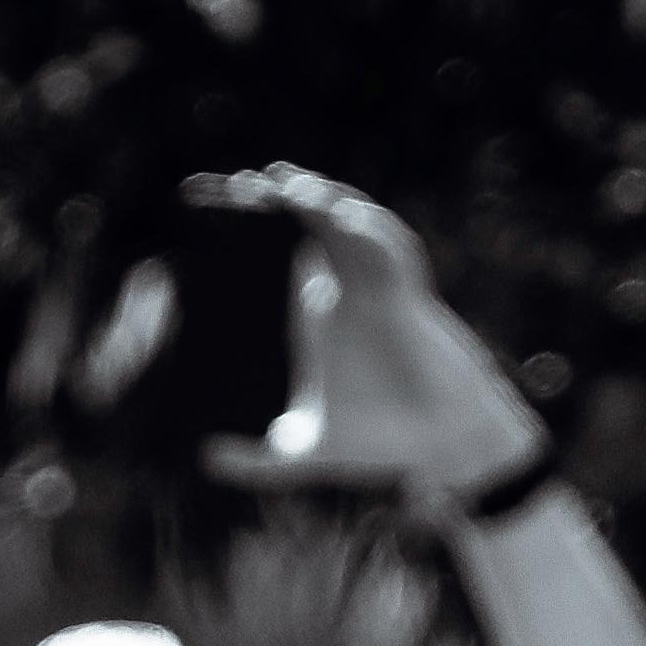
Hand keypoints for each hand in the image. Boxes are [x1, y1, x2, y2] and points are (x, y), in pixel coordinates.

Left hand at [195, 164, 545, 500]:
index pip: (287, 247)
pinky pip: (392, 255)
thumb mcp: (309, 452)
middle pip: (316, 223)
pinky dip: (371, 233)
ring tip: (288, 185)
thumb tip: (207, 460)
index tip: (221, 206)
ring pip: (353, 228)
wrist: (438, 450)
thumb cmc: (383, 443)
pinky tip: (343, 217)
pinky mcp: (410, 303)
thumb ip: (261, 461)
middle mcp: (351, 291)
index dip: (260, 221)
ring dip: (326, 202)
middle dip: (286, 196)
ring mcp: (381, 292)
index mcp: (324, 310)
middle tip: (243, 183)